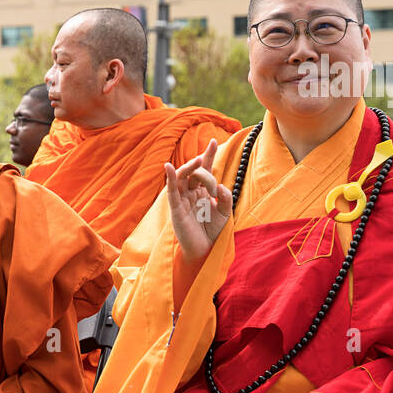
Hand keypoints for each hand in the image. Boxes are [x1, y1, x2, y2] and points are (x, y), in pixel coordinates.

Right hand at [165, 139, 232, 262]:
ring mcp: (182, 200)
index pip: (204, 170)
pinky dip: (170, 178)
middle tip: (209, 157)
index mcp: (202, 192)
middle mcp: (191, 193)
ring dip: (188, 167)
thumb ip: (224, 198)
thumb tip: (221, 186)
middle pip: (194, 172)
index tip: (213, 141)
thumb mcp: (224, 213)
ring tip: (197, 160)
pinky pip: (171, 191)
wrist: (206, 250)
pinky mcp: (176, 209)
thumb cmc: (213, 232)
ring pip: (182, 178)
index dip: (208, 156)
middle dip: (201, 163)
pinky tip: (168, 167)